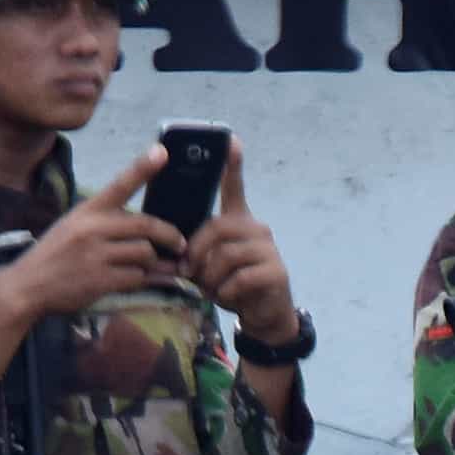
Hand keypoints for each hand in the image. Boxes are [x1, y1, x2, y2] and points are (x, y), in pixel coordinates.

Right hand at [0, 146, 182, 320]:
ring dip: (152, 262)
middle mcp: (92, 228)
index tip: (162, 152)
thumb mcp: (74, 226)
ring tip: (147, 266)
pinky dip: (141, 280)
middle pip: (145, 225)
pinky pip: (137, 277)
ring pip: (145, 253)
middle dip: (170, 235)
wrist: (28, 286)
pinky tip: (131, 280)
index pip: (120, 184)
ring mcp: (97, 254)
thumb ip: (105, 221)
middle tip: (180, 243)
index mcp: (87, 210)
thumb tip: (144, 227)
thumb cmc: (56, 255)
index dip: (143, 167)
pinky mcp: (101, 280)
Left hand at [182, 139, 301, 351]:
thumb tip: (178, 249)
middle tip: (189, 272)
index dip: (232, 165)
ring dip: (210, 277)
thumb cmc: (231, 284)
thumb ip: (197, 249)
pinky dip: (227, 292)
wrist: (262, 314)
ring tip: (212, 289)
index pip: (235, 188)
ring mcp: (269, 249)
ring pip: (226, 255)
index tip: (231, 140)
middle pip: (217, 227)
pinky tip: (229, 297)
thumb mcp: (210, 263)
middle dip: (197, 252)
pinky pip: (240, 278)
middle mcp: (256, 228)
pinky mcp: (276, 272)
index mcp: (238, 221)